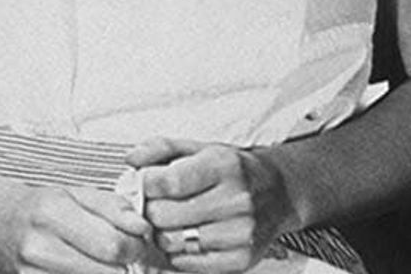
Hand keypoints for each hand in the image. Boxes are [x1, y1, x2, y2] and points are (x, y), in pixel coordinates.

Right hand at [0, 183, 151, 273]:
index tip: (137, 242)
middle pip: (109, 273)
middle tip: (127, 256)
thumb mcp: (75, 194)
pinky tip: (87, 269)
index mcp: (52, 214)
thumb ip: (113, 207)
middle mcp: (39, 248)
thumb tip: (142, 227)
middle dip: (127, 266)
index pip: (114, 245)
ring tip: (104, 262)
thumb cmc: (37, 209)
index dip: (136, 246)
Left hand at [126, 137, 288, 273]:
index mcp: (224, 166)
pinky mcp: (242, 259)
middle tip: (155, 204)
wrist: (279, 192)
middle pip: (166, 215)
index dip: (146, 184)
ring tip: (172, 221)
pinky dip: (179, 253)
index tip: (143, 183)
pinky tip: (186, 237)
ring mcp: (241, 232)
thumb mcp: (200, 148)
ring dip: (163, 233)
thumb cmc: (233, 169)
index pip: (169, 182)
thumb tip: (132, 161)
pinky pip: (189, 263)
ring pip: (174, 242)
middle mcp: (236, 200)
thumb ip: (161, 149)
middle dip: (151, 210)